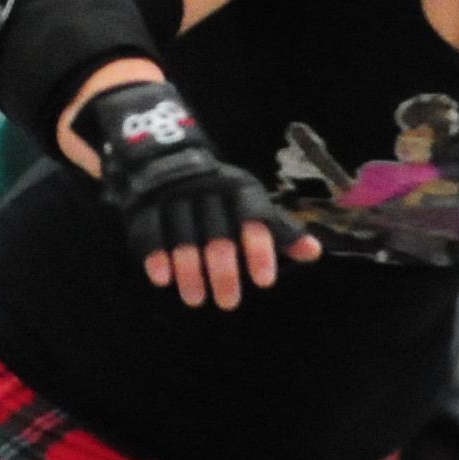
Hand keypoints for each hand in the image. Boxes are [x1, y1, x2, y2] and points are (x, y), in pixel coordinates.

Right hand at [83, 77, 315, 309]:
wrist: (167, 156)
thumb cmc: (222, 195)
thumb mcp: (251, 202)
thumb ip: (279, 229)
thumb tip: (313, 253)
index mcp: (239, 188)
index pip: (254, 217)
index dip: (260, 249)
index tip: (264, 282)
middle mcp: (208, 189)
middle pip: (218, 234)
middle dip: (223, 271)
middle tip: (229, 303)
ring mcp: (174, 194)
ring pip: (184, 236)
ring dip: (190, 271)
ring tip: (196, 300)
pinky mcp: (145, 203)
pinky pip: (149, 230)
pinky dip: (155, 255)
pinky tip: (162, 280)